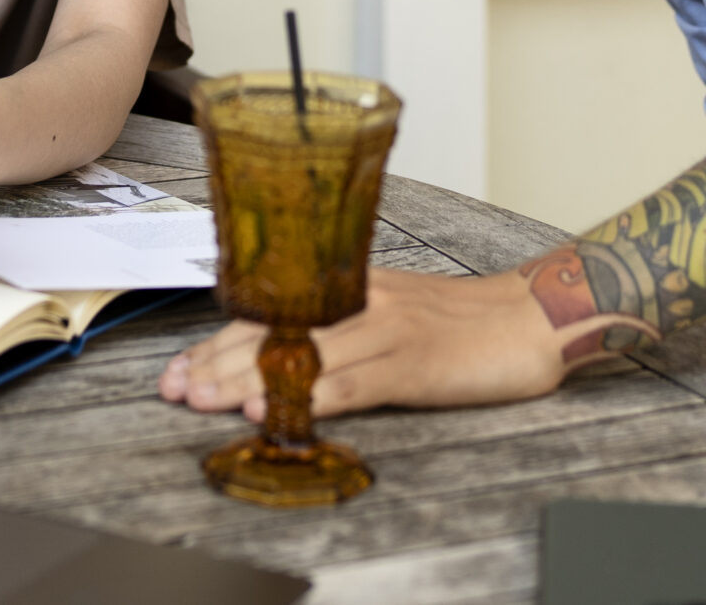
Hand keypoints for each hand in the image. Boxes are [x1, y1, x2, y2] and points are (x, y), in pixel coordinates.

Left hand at [158, 267, 569, 419]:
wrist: (532, 317)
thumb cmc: (465, 323)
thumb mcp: (396, 313)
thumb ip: (346, 330)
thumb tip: (285, 359)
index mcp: (354, 291)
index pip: (273, 313)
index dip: (220, 343)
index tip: (178, 368)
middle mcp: (363, 303)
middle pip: (277, 332)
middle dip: (218, 363)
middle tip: (173, 388)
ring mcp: (388, 332)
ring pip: (303, 357)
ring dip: (247, 381)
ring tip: (202, 400)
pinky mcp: (414, 363)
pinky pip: (353, 383)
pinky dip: (310, 400)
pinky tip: (278, 413)